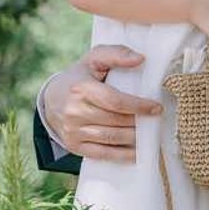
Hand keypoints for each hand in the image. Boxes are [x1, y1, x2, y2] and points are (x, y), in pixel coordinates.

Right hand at [43, 46, 162, 162]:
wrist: (51, 100)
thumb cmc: (81, 77)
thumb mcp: (94, 59)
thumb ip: (117, 54)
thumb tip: (140, 59)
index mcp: (80, 88)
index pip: (115, 101)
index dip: (139, 106)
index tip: (157, 108)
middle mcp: (74, 111)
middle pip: (116, 121)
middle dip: (139, 122)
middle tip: (156, 120)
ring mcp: (73, 131)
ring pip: (112, 138)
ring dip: (135, 138)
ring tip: (150, 133)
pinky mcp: (75, 146)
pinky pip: (104, 154)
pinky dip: (124, 155)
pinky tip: (138, 152)